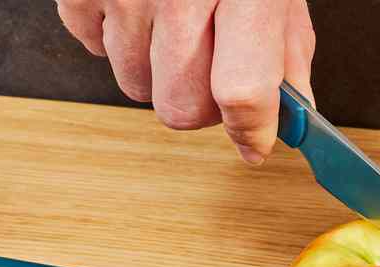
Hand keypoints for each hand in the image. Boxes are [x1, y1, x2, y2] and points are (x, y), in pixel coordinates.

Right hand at [57, 0, 315, 163]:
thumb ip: (286, 47)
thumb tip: (289, 116)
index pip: (242, 91)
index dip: (250, 129)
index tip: (253, 140)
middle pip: (180, 107)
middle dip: (200, 104)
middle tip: (211, 71)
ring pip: (134, 84)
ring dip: (155, 68)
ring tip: (172, 19)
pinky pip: (91, 45)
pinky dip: (114, 34)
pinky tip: (137, 0)